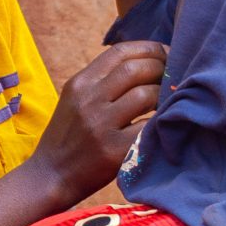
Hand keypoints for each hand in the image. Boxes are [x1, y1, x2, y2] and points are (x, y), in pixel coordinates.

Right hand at [28, 41, 166, 207]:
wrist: (50, 176)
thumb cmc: (69, 137)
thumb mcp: (76, 100)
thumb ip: (103, 81)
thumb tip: (148, 62)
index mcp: (80, 83)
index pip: (120, 52)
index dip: (150, 48)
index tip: (167, 54)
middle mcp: (88, 99)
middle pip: (136, 69)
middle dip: (162, 69)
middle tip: (174, 78)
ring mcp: (100, 125)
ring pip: (146, 95)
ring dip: (165, 95)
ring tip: (169, 101)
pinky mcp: (113, 150)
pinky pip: (148, 126)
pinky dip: (161, 121)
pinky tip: (163, 123)